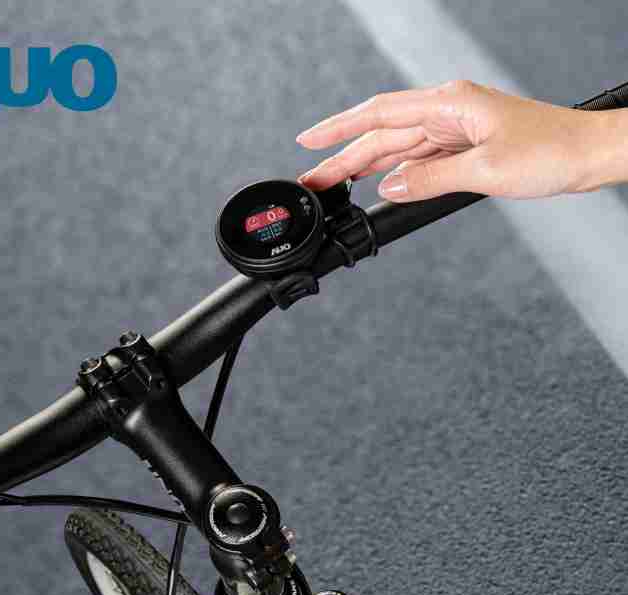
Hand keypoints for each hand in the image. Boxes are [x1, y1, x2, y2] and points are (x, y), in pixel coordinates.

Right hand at [296, 80, 619, 201]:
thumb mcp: (485, 170)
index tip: (309, 142)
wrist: (586, 155)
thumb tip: (390, 188)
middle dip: (344, 159)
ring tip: (334, 189)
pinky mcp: (464, 150)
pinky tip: (380, 190)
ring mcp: (455, 132)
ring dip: (365, 169)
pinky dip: (398, 177)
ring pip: (398, 151)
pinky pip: (420, 164)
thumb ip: (431, 180)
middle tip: (313, 183)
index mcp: (449, 104)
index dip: (340, 129)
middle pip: (383, 136)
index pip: (380, 114)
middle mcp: (448, 113)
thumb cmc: (549, 151)